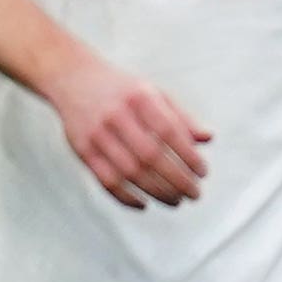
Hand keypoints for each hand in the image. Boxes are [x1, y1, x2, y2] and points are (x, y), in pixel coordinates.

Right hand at [44, 56, 212, 206]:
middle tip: (194, 194)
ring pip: (129, 172)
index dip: (188, 156)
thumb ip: (181, 116)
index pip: (169, 131)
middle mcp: (117, 115)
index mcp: (140, 97)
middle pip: (150, 156)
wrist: (73, 78)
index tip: (202, 173)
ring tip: (175, 200)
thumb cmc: (121, 89)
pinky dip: (126, 197)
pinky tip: (144, 203)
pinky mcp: (82, 150)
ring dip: (157, 192)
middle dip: (177, 180)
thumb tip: (208, 139)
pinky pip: (106, 180)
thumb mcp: (154, 92)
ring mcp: (97, 134)